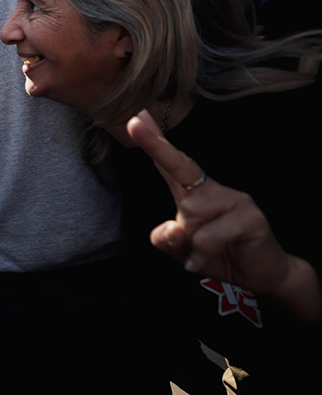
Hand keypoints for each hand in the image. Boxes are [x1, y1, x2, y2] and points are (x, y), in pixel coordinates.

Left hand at [128, 111, 297, 298]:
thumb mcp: (181, 250)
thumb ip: (166, 239)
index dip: (154, 141)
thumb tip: (173, 228)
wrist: (260, 276)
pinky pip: (209, 236)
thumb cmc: (218, 255)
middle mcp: (213, 190)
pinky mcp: (251, 217)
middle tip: (133, 122)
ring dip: (191, 242)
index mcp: (194, 193)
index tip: (136, 118)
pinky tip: (209, 261)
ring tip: (206, 251)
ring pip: (190, 214)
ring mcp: (234, 200)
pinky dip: (202, 254)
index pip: (171, 163)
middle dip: (155, 145)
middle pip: (178, 167)